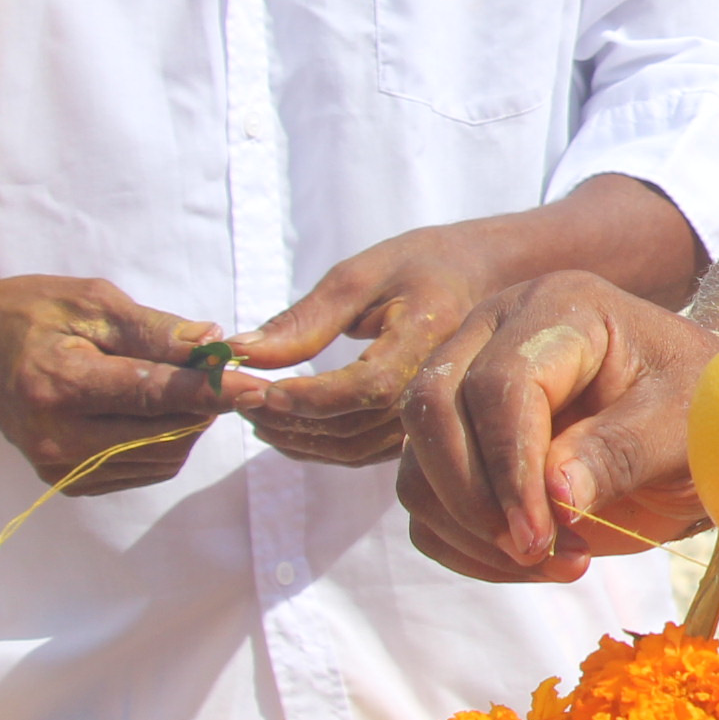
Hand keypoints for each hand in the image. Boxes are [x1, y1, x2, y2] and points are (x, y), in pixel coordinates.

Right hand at [0, 276, 261, 494]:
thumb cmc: (31, 314)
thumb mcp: (91, 303)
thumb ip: (154, 329)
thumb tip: (213, 343)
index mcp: (57, 384)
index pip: (153, 395)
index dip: (212, 391)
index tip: (259, 386)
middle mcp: (54, 437)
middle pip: (164, 433)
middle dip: (203, 405)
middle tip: (218, 370)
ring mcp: (57, 467)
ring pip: (161, 458)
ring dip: (188, 424)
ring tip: (179, 384)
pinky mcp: (65, 482)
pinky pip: (143, 469)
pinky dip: (164, 441)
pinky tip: (155, 409)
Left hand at [227, 221, 513, 465]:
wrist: (482, 281)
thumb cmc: (420, 267)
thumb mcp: (361, 274)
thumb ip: (305, 320)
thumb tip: (241, 354)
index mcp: (429, 337)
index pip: (370, 386)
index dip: (311, 397)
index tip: (258, 387)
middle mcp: (438, 386)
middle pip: (354, 427)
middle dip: (285, 419)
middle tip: (235, 396)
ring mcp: (431, 414)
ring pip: (351, 450)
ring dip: (293, 438)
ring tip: (253, 409)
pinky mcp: (417, 429)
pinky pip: (359, 453)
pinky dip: (313, 445)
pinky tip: (283, 423)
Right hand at [396, 272, 718, 581]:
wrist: (693, 427)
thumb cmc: (698, 411)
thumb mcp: (681, 428)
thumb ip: (621, 452)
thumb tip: (553, 495)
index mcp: (559, 309)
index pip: (499, 382)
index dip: (509, 465)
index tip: (537, 535)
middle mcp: (494, 335)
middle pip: (432, 411)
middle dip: (474, 499)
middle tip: (537, 552)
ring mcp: (464, 387)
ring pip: (419, 466)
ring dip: (474, 534)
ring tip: (563, 561)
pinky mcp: (456, 444)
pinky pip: (427, 504)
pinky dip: (468, 549)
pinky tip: (536, 564)